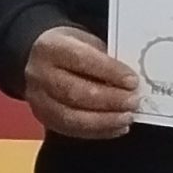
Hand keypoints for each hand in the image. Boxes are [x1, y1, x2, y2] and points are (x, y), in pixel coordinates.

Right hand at [22, 24, 139, 140]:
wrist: (40, 59)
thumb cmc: (70, 49)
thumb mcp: (85, 41)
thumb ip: (104, 58)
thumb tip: (129, 81)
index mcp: (51, 47)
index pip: (81, 59)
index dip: (109, 71)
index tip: (132, 81)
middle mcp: (39, 74)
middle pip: (75, 92)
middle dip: (109, 99)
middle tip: (133, 101)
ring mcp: (38, 99)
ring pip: (72, 117)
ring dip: (104, 120)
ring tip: (127, 117)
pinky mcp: (44, 118)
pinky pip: (72, 130)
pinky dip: (98, 131)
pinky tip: (117, 127)